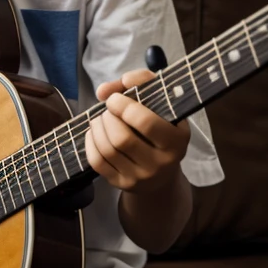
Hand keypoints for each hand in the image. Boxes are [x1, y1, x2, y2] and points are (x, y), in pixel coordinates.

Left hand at [84, 68, 189, 193]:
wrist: (162, 172)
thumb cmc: (159, 126)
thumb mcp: (160, 102)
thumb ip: (139, 82)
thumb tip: (104, 91)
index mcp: (176, 140)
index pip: (146, 122)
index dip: (124, 106)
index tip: (115, 98)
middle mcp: (161, 163)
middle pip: (122, 138)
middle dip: (108, 117)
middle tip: (108, 109)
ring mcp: (141, 178)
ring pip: (107, 149)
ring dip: (97, 127)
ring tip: (100, 118)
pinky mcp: (122, 185)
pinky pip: (97, 161)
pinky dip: (90, 141)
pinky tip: (95, 132)